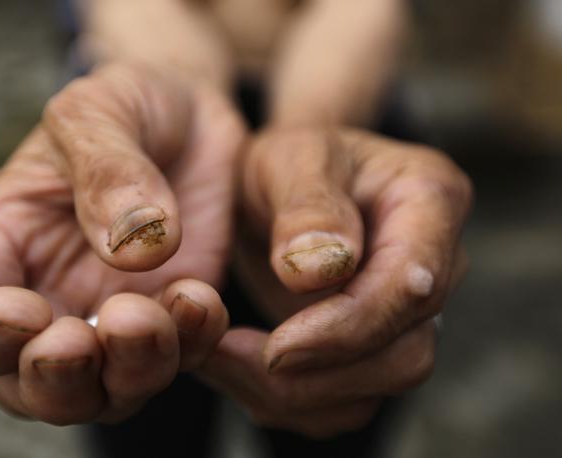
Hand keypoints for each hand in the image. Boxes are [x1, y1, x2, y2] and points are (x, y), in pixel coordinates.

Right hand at [0, 63, 244, 424]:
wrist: (195, 117)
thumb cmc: (128, 105)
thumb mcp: (101, 109)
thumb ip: (105, 168)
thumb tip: (128, 249)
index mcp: (5, 244)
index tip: (26, 314)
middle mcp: (54, 295)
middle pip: (26, 384)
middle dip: (54, 380)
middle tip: (84, 342)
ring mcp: (116, 313)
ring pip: (104, 391)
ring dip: (127, 371)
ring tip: (156, 313)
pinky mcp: (176, 316)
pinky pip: (178, 359)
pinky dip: (190, 346)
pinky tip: (201, 300)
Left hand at [198, 126, 471, 437]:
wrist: (288, 185)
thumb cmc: (292, 162)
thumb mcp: (290, 159)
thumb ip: (308, 208)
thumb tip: (319, 274)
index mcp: (430, 201)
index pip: (410, 285)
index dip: (346, 326)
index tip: (275, 345)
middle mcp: (436, 266)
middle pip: (405, 355)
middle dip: (315, 373)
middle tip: (225, 355)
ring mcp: (410, 314)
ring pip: (377, 391)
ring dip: (293, 394)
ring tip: (216, 360)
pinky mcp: (376, 347)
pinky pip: (347, 402)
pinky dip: (289, 401)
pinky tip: (236, 368)